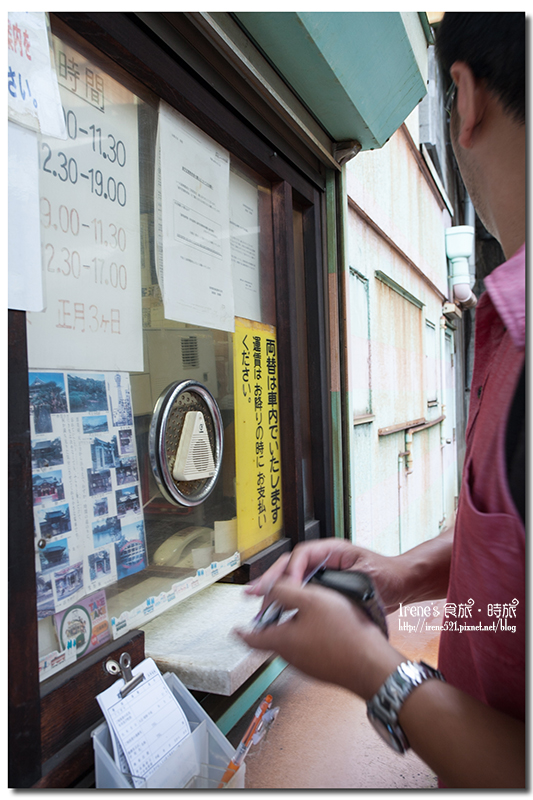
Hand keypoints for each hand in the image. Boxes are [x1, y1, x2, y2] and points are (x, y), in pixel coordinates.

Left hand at [237, 577, 402, 700]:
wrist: (374, 666)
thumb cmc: (345, 635)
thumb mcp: (311, 600)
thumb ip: (285, 591)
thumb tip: (269, 588)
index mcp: (282, 641)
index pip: (251, 638)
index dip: (241, 631)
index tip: (234, 630)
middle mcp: (292, 657)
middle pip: (272, 636)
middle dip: (271, 619)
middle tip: (276, 604)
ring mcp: (309, 664)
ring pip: (291, 641)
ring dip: (291, 623)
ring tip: (303, 606)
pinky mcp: (325, 665)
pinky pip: (309, 646)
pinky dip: (308, 631)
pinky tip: (324, 621)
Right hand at [245, 538, 409, 612]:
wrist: (402, 584)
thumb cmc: (389, 576)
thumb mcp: (366, 575)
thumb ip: (343, 578)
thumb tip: (321, 585)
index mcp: (332, 549)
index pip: (302, 554)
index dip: (291, 570)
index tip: (286, 586)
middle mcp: (324, 558)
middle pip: (290, 564)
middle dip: (271, 578)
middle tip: (254, 593)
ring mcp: (322, 571)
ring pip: (290, 576)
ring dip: (273, 587)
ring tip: (257, 600)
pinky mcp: (322, 585)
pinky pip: (298, 588)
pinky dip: (284, 597)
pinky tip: (275, 608)